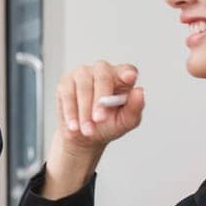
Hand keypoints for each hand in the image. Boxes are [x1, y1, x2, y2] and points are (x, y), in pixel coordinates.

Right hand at [42, 61, 145, 197]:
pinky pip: (67, 94)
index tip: (129, 78)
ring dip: (84, 111)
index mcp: (121, 77)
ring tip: (87, 130)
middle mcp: (102, 71)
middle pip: (102, 76)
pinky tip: (74, 125)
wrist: (84, 135)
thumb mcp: (125, 121)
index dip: (127, 72)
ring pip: (83, 86)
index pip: (127, 70)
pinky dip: (71, 112)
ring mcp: (82, 73)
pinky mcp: (65, 81)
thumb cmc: (108, 124)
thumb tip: (139, 92)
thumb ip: (135, 108)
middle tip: (99, 119)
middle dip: (99, 100)